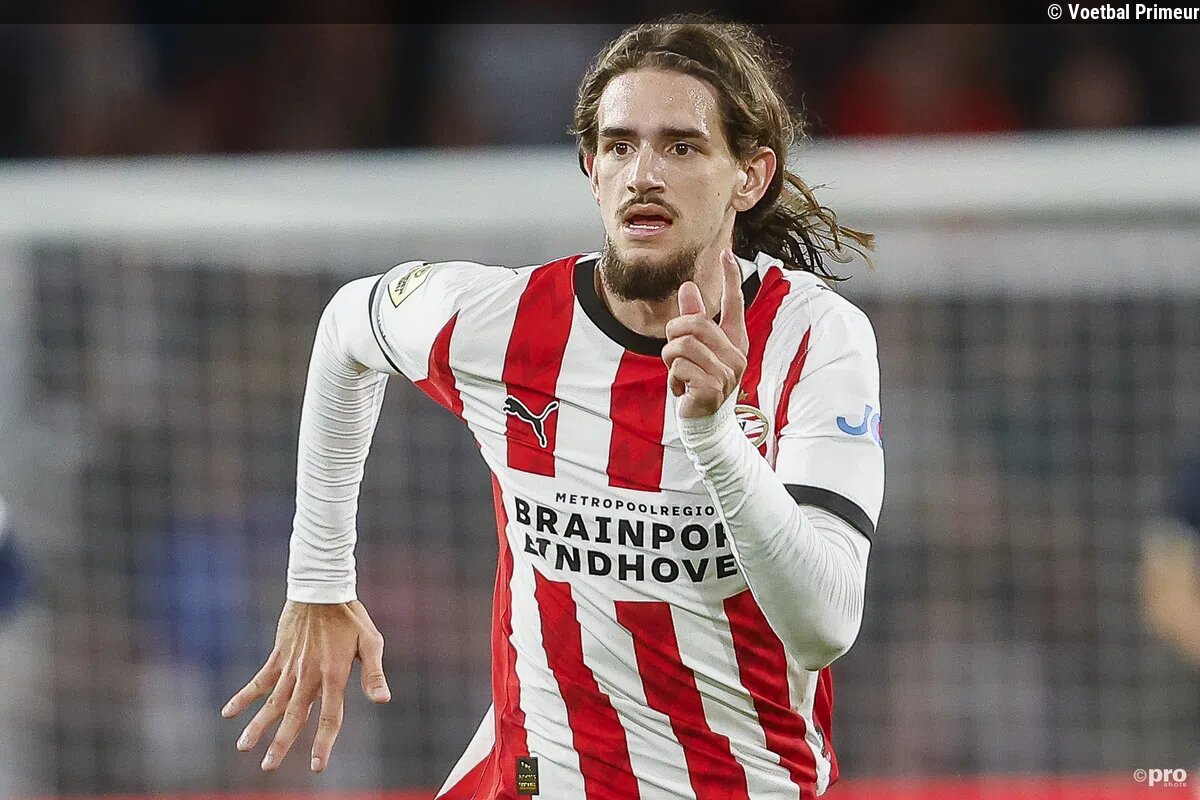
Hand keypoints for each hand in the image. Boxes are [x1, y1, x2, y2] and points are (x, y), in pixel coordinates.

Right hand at [221, 599, 390, 772]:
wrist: (321, 588)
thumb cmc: (351, 616)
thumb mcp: (371, 641)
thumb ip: (373, 673)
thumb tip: (383, 700)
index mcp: (334, 674)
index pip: (331, 716)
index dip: (323, 742)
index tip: (316, 765)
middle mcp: (309, 674)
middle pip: (294, 715)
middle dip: (281, 743)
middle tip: (268, 767)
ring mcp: (291, 666)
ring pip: (272, 702)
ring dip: (257, 726)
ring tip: (242, 748)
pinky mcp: (278, 656)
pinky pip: (259, 680)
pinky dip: (243, 697)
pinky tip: (228, 713)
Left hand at [663, 249, 748, 417]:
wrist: (706, 424)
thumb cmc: (700, 383)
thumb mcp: (695, 349)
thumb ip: (693, 319)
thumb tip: (687, 287)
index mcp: (734, 341)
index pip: (734, 305)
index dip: (731, 278)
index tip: (727, 253)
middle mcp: (736, 354)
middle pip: (693, 323)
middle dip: (673, 336)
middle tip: (675, 354)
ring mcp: (727, 372)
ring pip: (682, 345)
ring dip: (670, 360)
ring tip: (679, 374)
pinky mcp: (713, 387)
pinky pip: (678, 367)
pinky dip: (672, 378)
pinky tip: (682, 390)